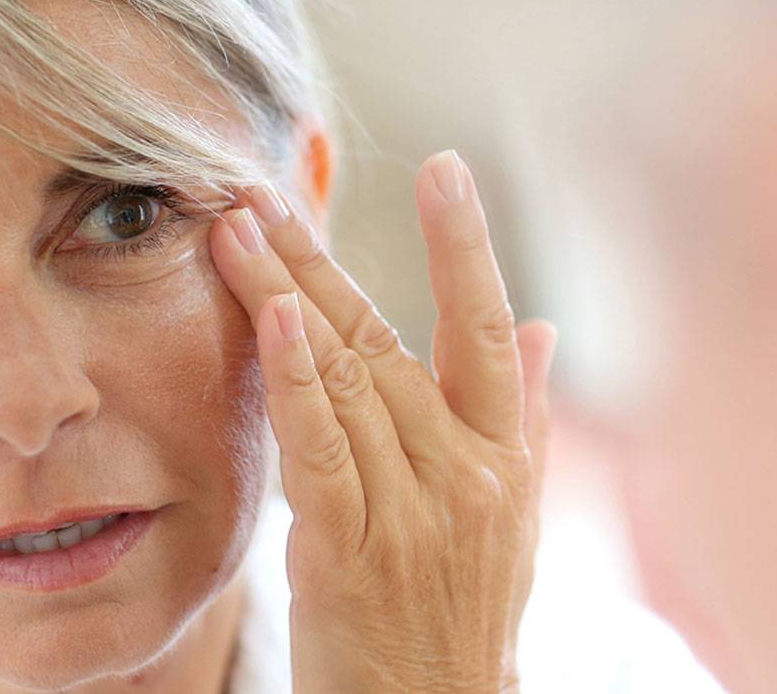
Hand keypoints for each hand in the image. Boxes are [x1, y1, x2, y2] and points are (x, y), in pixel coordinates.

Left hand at [208, 150, 557, 693]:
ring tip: (237, 232)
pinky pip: (322, 453)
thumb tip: (539, 325)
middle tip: (264, 195)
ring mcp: (411, 512)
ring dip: (286, 297)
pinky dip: (298, 382)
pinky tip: (273, 319)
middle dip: (319, 259)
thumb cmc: (463, 610)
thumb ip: (517, 415)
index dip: (465, 245)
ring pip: (345, 381)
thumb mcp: (511, 514)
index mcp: (501, 455)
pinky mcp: (351, 553)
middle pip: (384, 341)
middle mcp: (464, 473)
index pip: (482, 328)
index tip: (446, 167)